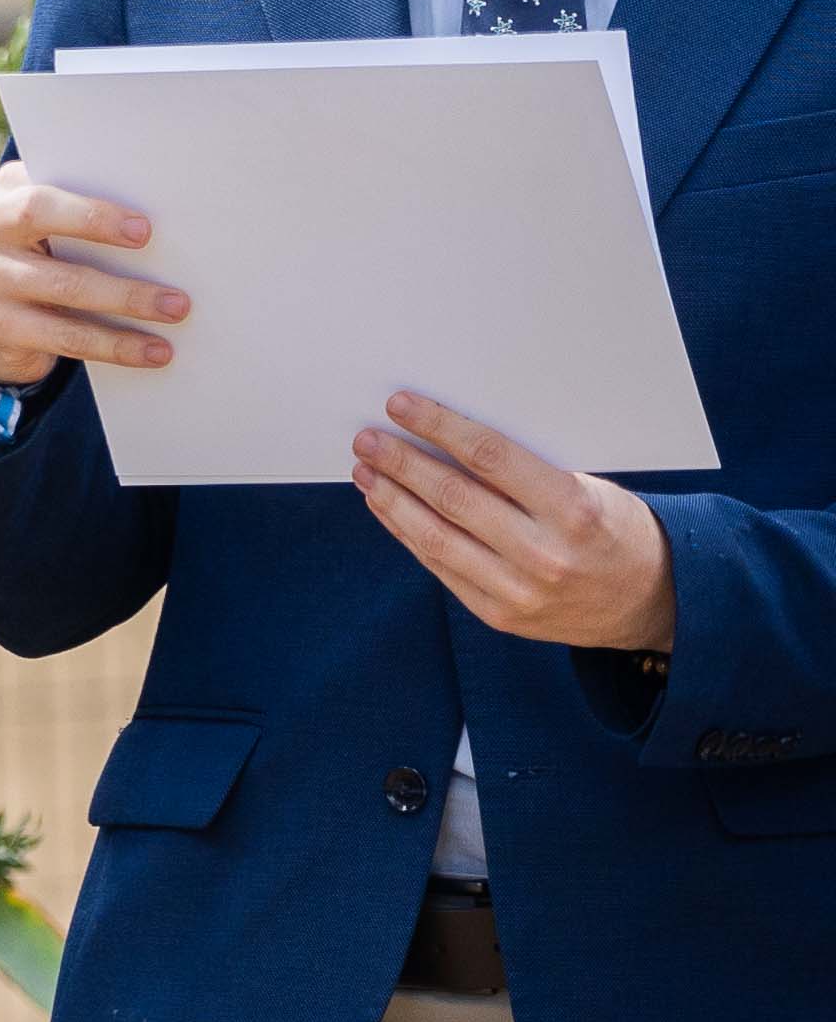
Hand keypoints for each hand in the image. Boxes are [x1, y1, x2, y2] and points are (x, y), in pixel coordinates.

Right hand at [0, 172, 184, 392]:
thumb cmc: (44, 248)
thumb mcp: (52, 220)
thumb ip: (84, 207)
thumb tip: (165, 225)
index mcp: (4, 193)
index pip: (42, 200)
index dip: (92, 215)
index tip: (145, 230)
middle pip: (53, 251)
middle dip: (116, 265)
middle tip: (174, 288)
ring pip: (64, 291)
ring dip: (127, 303)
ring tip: (175, 312)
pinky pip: (64, 339)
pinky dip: (114, 346)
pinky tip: (151, 351)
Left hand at [355, 394, 679, 652]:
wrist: (655, 602)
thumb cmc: (617, 528)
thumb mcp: (591, 488)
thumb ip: (528, 472)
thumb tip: (451, 436)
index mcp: (574, 510)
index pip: (491, 457)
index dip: (439, 427)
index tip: (401, 406)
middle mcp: (544, 553)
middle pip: (453, 498)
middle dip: (401, 463)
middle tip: (367, 439)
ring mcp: (520, 591)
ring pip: (436, 538)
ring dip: (392, 499)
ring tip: (366, 471)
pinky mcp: (501, 615)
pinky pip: (441, 568)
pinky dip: (408, 534)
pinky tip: (388, 508)